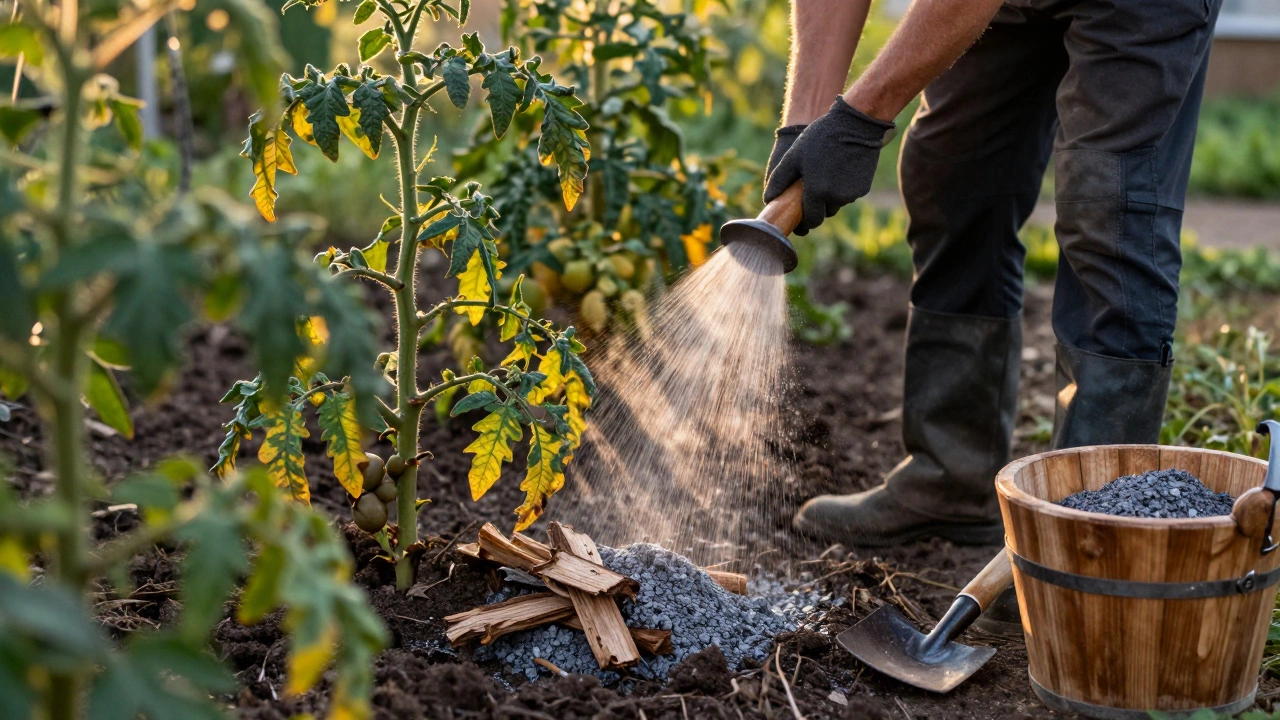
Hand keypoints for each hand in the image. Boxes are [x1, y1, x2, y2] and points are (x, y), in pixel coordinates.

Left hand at [764, 97, 893, 234]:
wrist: (855, 124)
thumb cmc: (820, 138)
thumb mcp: (794, 156)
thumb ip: (779, 180)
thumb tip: (768, 200)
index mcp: (817, 192)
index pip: (811, 221)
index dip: (805, 222)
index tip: (800, 217)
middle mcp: (836, 198)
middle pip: (824, 214)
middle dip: (817, 208)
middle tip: (810, 192)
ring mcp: (852, 194)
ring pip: (836, 204)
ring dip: (830, 198)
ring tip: (823, 177)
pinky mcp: (864, 188)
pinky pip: (849, 195)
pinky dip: (843, 189)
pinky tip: (838, 172)